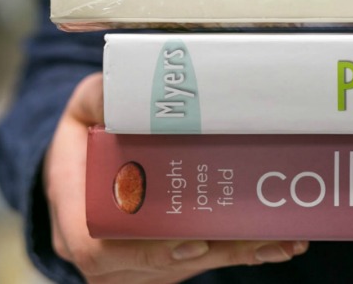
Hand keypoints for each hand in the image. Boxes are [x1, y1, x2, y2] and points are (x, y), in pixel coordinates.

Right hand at [44, 72, 309, 282]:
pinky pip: (192, 267)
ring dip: (230, 258)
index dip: (145, 250)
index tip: (194, 241)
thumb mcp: (91, 101)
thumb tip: (129, 87)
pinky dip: (233, 256)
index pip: (97, 246)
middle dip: (210, 253)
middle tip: (259, 238)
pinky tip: (275, 246)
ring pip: (178, 271)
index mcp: (72, 203)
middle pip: (151, 265)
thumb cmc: (92, 124)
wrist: (84, 155)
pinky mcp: (151, 263)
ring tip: (280, 242)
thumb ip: (106, 94)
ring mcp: (123, 260)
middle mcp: (94, 244)